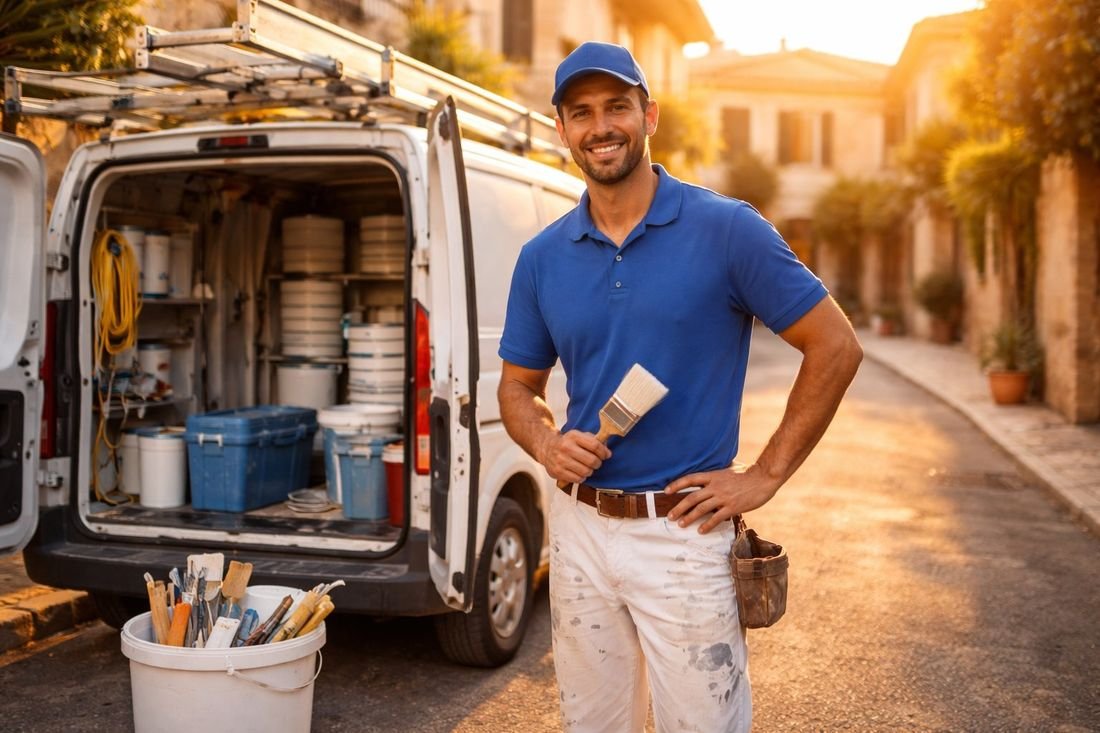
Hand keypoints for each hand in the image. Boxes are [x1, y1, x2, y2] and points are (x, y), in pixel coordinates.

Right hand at [540, 430, 611, 483]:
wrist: (546, 448)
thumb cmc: (567, 443)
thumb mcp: (579, 436)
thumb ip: (594, 441)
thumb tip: (607, 452)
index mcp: (573, 436)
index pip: (595, 445)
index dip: (604, 452)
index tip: (605, 455)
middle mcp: (566, 447)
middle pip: (592, 460)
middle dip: (598, 463)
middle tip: (596, 463)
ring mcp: (561, 460)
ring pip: (586, 471)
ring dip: (590, 471)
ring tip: (586, 467)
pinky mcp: (558, 471)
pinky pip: (578, 479)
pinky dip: (582, 477)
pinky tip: (579, 472)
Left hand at [664, 463, 780, 533]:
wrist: (764, 478)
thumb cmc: (748, 473)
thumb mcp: (729, 469)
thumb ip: (718, 475)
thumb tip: (711, 478)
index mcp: (713, 476)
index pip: (690, 479)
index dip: (677, 485)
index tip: (666, 491)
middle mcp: (715, 486)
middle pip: (692, 497)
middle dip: (679, 508)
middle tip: (670, 516)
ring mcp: (724, 497)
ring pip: (701, 509)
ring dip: (689, 518)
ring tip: (681, 524)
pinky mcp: (732, 507)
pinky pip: (716, 518)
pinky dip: (707, 525)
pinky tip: (701, 531)